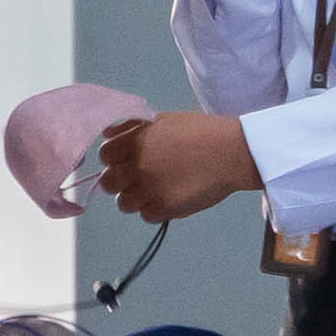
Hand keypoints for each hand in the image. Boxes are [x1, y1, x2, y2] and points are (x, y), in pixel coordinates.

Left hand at [96, 111, 263, 223]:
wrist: (230, 152)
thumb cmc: (200, 131)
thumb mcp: (164, 119)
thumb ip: (132, 126)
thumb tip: (107, 134)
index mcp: (134, 141)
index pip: (105, 156)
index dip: (115, 160)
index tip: (129, 161)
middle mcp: (136, 164)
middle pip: (109, 183)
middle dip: (122, 182)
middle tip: (142, 179)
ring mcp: (149, 188)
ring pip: (125, 204)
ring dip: (137, 199)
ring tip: (158, 191)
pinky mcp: (164, 207)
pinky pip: (146, 216)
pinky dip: (156, 210)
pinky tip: (171, 198)